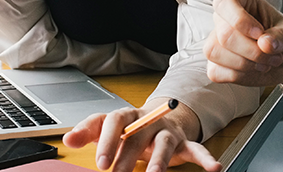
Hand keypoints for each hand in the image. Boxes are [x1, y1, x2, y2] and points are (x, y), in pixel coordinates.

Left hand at [62, 102, 219, 171]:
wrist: (161, 117)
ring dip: (160, 159)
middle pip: (139, 135)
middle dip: (128, 156)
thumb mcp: (108, 127)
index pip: (116, 121)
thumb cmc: (131, 127)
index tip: (101, 162)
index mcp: (128, 115)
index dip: (108, 140)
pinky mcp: (184, 143)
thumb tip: (68, 139)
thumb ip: (89, 131)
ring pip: (165, 143)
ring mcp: (167, 131)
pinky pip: (197, 149)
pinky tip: (214, 168)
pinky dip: (206, 158)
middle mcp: (149, 120)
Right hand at [204, 0, 282, 86]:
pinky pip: (215, 71)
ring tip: (266, 63)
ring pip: (214, 52)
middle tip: (275, 56)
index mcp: (241, 0)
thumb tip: (264, 43)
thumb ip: (282, 35)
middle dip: (253, 51)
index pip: (224, 3)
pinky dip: (238, 75)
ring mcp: (217, 41)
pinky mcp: (215, 63)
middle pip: (224, 34)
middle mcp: (225, 18)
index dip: (240, 20)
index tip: (260, 33)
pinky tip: (254, 70)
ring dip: (244, 64)